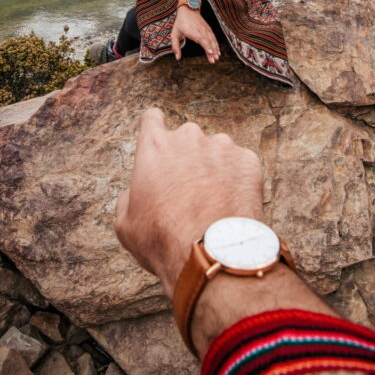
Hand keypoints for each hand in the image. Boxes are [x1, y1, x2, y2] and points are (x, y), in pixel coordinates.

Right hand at [115, 107, 263, 297]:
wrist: (212, 256)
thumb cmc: (163, 241)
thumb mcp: (125, 223)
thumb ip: (129, 195)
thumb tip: (136, 192)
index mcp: (155, 146)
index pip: (152, 118)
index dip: (154, 129)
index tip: (159, 141)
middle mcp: (189, 137)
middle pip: (186, 138)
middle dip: (186, 156)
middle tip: (188, 189)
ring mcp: (222, 146)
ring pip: (215, 150)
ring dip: (213, 167)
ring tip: (213, 201)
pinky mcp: (248, 161)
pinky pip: (240, 164)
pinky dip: (236, 179)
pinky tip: (231, 205)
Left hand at [170, 5, 220, 62]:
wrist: (188, 10)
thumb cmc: (180, 23)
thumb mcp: (174, 34)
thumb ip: (175, 46)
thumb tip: (177, 58)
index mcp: (192, 32)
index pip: (201, 39)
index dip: (206, 46)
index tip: (210, 52)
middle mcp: (201, 31)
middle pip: (208, 42)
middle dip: (212, 52)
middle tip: (213, 60)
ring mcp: (206, 29)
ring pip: (212, 40)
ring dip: (215, 49)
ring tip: (217, 57)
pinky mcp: (208, 29)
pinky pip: (213, 38)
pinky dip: (216, 44)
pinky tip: (218, 51)